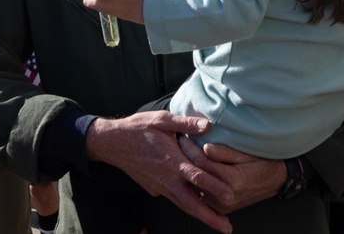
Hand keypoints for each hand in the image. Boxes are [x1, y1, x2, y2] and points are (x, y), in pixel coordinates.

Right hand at [85, 111, 233, 232]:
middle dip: (210, 218)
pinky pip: (174, 199)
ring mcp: (160, 187)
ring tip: (218, 222)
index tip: (230, 195)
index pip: (197, 178)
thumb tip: (208, 125)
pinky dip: (187, 204)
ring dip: (201, 215)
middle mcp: (167, 179)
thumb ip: (185, 123)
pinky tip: (197, 204)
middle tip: (227, 229)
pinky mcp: (154, 189)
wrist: (113, 143)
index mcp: (171, 162)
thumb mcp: (162, 119)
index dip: (215, 187)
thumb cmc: (138, 128)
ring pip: (183, 205)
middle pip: (192, 204)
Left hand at [178, 138, 284, 213]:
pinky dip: (195, 183)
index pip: (202, 163)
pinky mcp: (221, 208)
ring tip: (181, 155)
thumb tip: (205, 148)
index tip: (183, 137)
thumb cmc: (261, 163)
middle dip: (185, 158)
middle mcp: (225, 196)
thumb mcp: (245, 153)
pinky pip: (202, 195)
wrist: (275, 181)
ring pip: (196, 187)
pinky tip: (189, 171)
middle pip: (196, 175)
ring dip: (188, 171)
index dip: (190, 149)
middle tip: (178, 144)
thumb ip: (225, 152)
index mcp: (231, 180)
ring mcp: (222, 205)